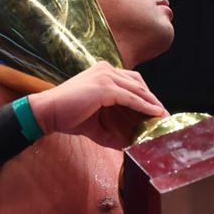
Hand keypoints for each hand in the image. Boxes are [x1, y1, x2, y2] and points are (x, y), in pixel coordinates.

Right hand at [28, 63, 165, 149]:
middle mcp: (106, 69)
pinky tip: (154, 114)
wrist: (48, 112)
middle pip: (138, 83)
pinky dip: (144, 106)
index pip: (132, 81)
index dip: (146, 95)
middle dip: (153, 99)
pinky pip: (131, 98)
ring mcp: (105, 76)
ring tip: (163, 117)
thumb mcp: (95, 122)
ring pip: (138, 89)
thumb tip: (127, 144)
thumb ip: (112, 129)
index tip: (157, 110)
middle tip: (165, 115)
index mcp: (103, 71)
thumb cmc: (68, 116)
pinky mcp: (105, 87)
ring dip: (152, 104)